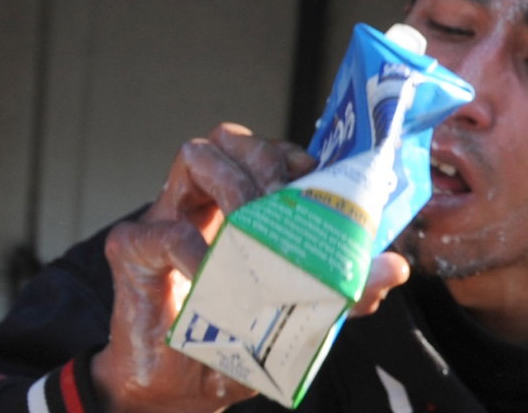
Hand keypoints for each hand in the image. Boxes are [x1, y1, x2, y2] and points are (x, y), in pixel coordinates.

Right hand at [90, 123, 409, 411]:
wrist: (181, 391)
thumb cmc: (237, 343)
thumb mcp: (299, 314)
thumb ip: (342, 288)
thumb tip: (393, 268)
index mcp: (241, 209)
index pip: (265, 153)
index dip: (290, 152)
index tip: (314, 173)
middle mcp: (206, 203)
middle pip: (233, 139)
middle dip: (267, 160)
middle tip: (284, 198)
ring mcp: (167, 217)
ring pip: (196, 158)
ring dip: (236, 187)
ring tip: (253, 228)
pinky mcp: (133, 249)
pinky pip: (168, 231)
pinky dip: (198, 251)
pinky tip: (215, 275)